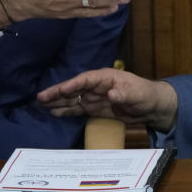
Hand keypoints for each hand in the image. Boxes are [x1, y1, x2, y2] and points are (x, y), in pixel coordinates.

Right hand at [37, 68, 178, 132]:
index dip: (71, 85)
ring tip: (41, 105)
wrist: (151, 107)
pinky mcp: (94, 108)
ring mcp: (94, 97)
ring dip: (58, 102)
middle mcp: (96, 86)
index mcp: (105, 78)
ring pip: (72, 99)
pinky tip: (54, 113)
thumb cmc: (145, 95)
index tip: (59, 90)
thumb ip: (124, 95)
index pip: (85, 80)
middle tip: (40, 98)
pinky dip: (66, 110)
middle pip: (74, 88)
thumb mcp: (137, 94)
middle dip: (57, 93)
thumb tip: (111, 94)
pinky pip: (77, 109)